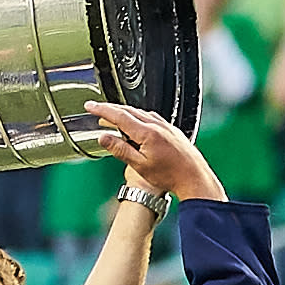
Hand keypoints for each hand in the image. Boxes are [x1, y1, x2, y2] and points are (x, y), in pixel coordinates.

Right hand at [85, 101, 223, 200]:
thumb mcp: (140, 166)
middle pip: (128, 111)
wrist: (194, 178)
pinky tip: (136, 124)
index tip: (90, 106)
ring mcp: (166, 126)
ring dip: (124, 113)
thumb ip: (120, 150)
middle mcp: (157, 125)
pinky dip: (138, 117)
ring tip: (112, 118)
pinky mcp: (172, 130)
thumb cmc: (171, 175)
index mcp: (147, 132)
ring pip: (140, 113)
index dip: (102, 110)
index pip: (118, 116)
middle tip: (97, 110)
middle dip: (110, 109)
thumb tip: (103, 138)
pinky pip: (151, 117)